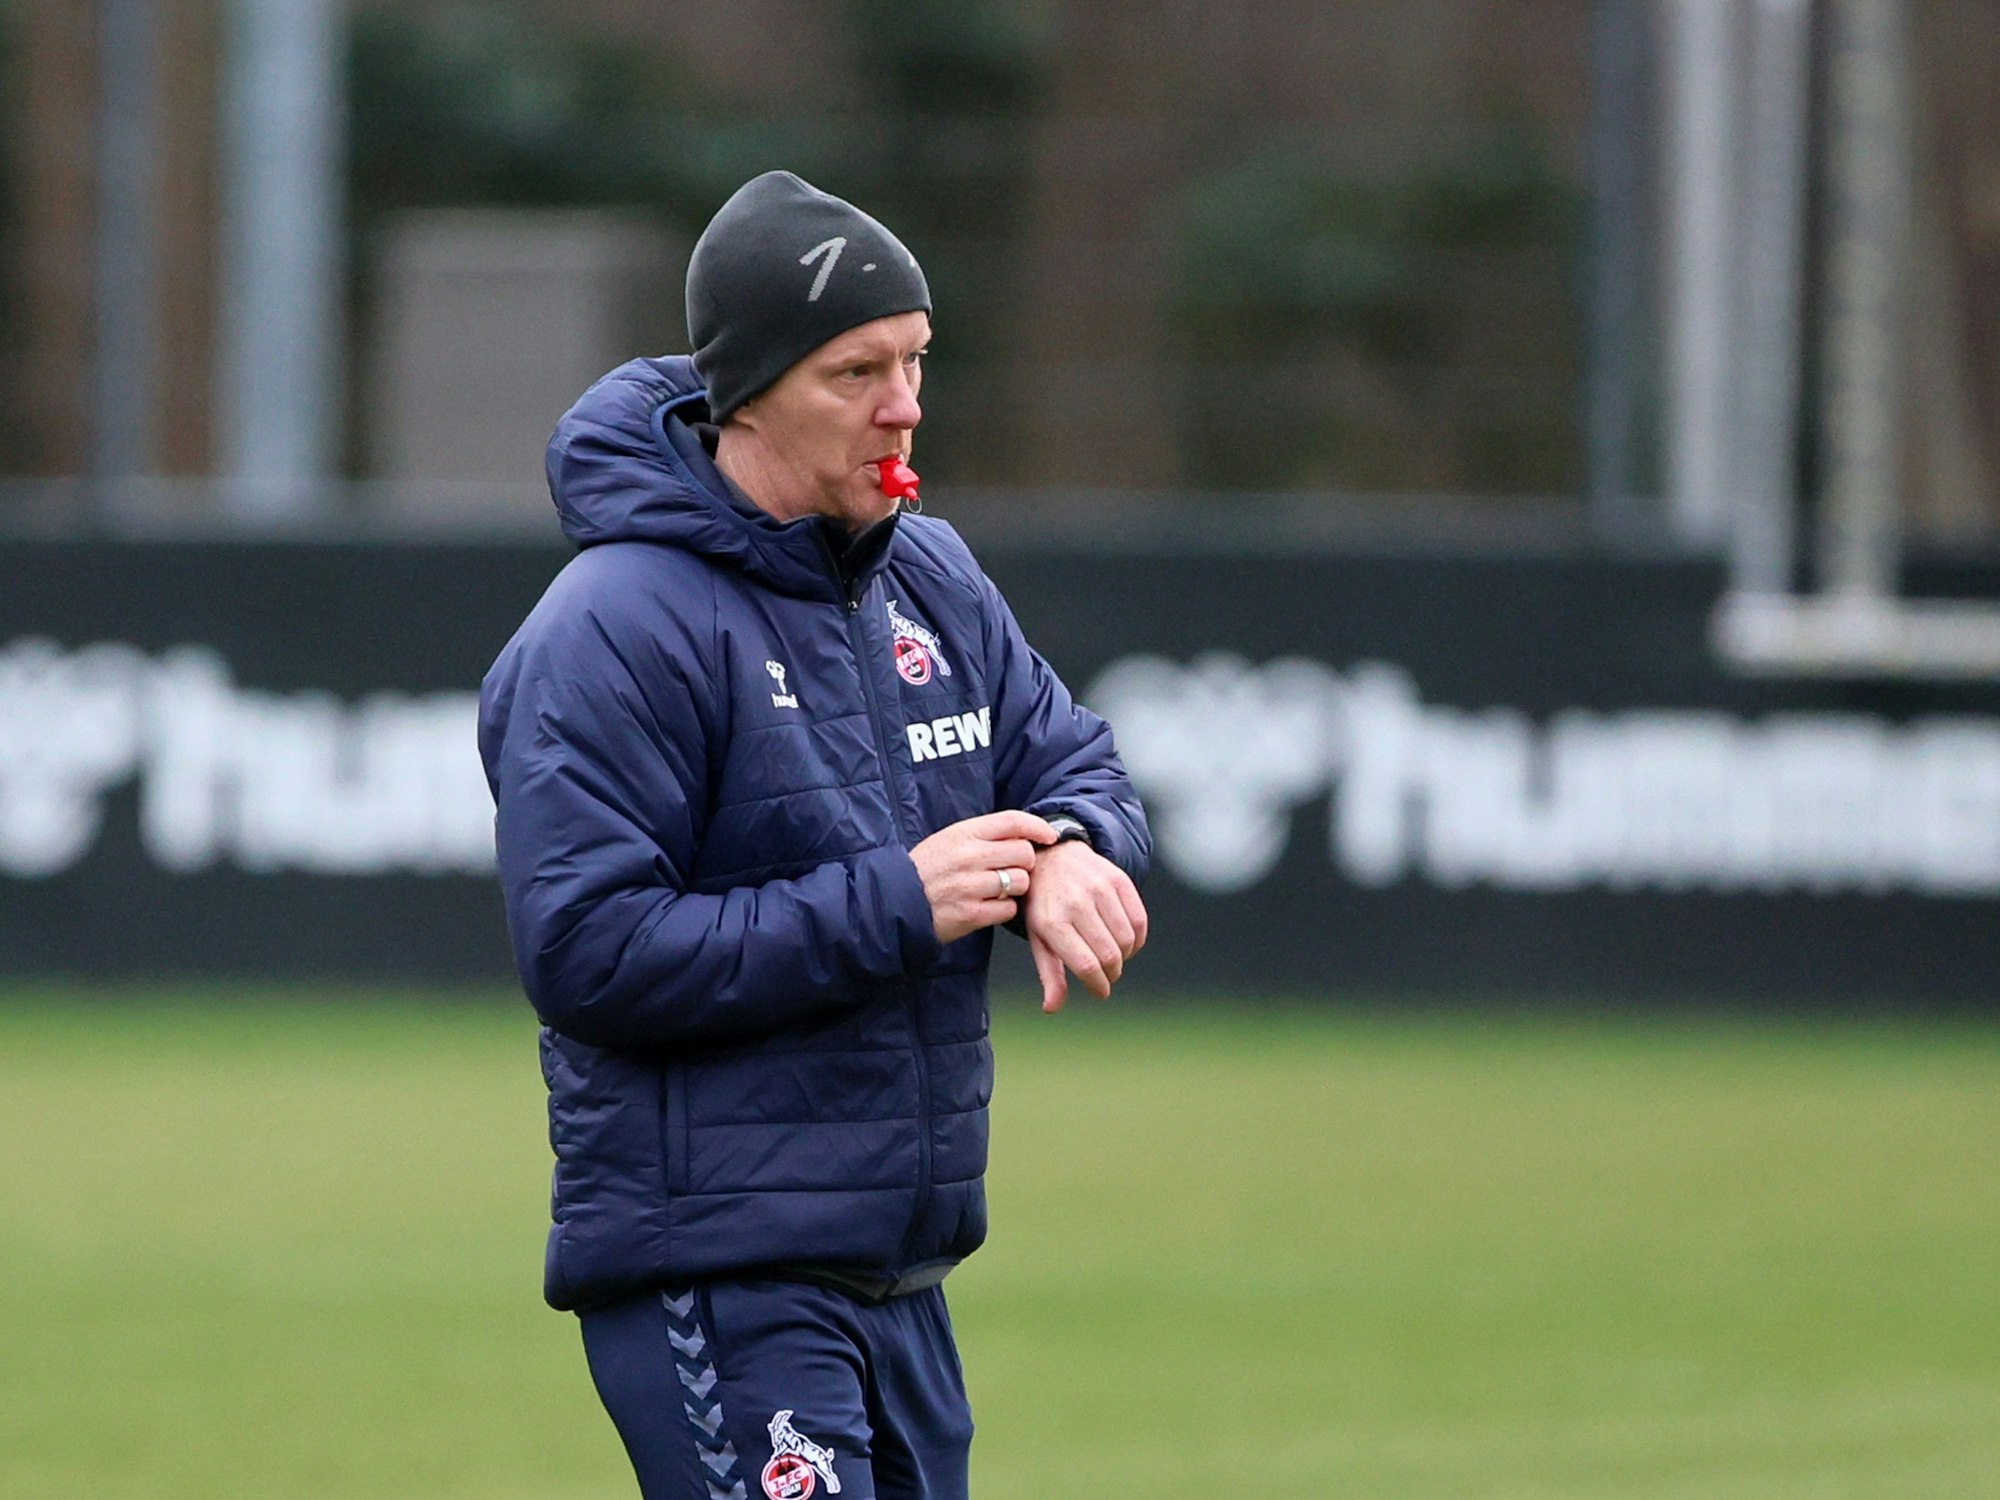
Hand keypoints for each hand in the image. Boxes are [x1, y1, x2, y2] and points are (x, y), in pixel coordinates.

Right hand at [910, 811, 1055, 944]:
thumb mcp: (948, 839)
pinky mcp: (971, 914)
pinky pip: (1008, 909)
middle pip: (1024, 853)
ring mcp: (970, 886)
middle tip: (1011, 869)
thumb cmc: (925, 870)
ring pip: (1020, 882)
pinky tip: (988, 906)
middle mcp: (968, 856)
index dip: (1038, 827)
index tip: (1050, 836)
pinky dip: (1003, 909)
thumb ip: (983, 835)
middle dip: (1025, 863)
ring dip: (1015, 888)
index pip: (1013, 821)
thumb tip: (1023, 834)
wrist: (894, 902)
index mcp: (963, 833)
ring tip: (997, 889)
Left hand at [1024, 840, 1148, 1012]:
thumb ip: (1050, 974)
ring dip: (1125, 956)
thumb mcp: (1038, 938)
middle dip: (1112, 973)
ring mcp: (1098, 889)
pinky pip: (1139, 920)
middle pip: (1109, 955)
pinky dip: (1137, 939)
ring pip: (1126, 940)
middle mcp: (1076, 903)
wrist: (1051, 858)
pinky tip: (1126, 942)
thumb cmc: (1043, 906)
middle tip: (1107, 975)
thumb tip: (1052, 1008)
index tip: (1101, 991)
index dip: (1099, 985)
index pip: (1086, 965)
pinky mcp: (1117, 879)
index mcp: (1052, 923)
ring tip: (1114, 957)